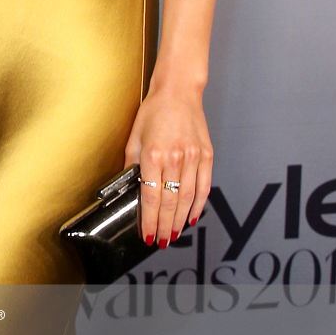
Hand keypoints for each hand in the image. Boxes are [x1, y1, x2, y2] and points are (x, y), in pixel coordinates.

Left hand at [125, 83, 211, 245]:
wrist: (178, 92)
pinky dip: (199, 204)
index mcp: (153, 155)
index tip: (147, 234)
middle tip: (160, 241)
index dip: (149, 219)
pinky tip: (192, 216)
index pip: (151, 197)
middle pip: (170, 202)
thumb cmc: (154, 112)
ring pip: (188, 198)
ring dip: (180, 220)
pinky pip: (204, 186)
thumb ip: (131, 166)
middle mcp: (175, 158)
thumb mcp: (134, 138)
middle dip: (164, 225)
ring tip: (173, 235)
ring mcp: (193, 157)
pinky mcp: (206, 155)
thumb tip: (128, 189)